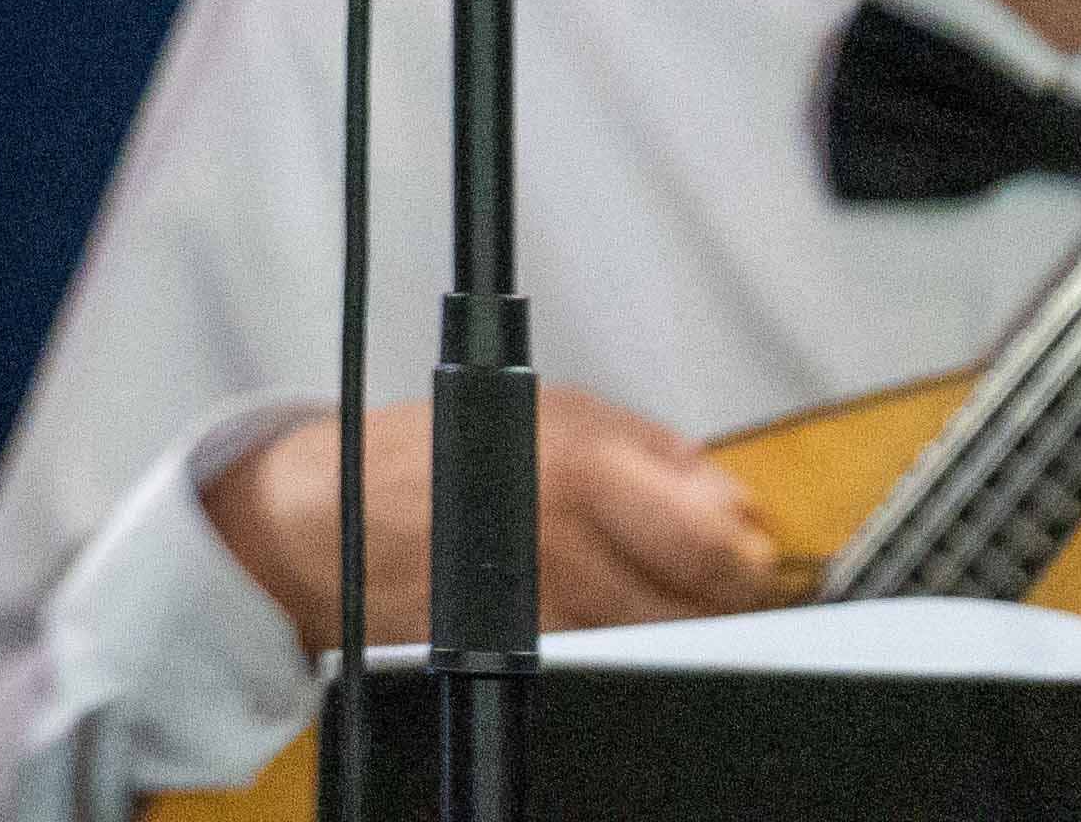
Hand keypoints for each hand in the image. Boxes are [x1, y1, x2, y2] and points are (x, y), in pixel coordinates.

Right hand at [202, 387, 788, 651]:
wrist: (330, 521)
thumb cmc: (433, 454)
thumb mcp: (548, 411)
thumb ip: (655, 453)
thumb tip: (736, 504)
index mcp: (577, 469)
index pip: (714, 546)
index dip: (749, 561)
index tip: (750, 559)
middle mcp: (562, 545)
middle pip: (700, 611)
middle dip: (720, 602)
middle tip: (710, 583)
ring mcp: (540, 611)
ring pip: (660, 648)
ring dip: (670, 628)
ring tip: (639, 593)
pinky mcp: (516, 659)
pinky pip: (604, 668)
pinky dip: (617, 651)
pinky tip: (598, 620)